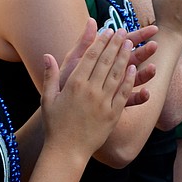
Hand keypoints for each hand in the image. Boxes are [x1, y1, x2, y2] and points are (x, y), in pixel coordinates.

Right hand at [41, 28, 135, 156]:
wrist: (66, 150)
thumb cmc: (55, 124)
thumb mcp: (48, 98)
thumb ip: (50, 75)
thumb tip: (46, 55)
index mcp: (74, 84)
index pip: (90, 56)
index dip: (100, 42)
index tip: (107, 30)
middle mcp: (90, 90)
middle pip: (106, 61)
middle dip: (115, 44)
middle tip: (122, 31)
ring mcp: (103, 102)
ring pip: (117, 74)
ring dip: (125, 57)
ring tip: (131, 44)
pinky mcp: (112, 114)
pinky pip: (123, 93)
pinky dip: (130, 80)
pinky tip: (134, 69)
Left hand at [58, 20, 155, 105]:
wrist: (59, 108)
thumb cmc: (66, 81)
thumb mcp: (73, 60)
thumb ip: (84, 43)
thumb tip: (91, 20)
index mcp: (104, 58)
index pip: (124, 44)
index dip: (139, 35)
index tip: (154, 29)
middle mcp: (112, 72)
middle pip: (132, 59)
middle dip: (145, 52)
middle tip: (156, 44)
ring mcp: (115, 88)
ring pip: (134, 79)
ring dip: (145, 74)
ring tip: (153, 69)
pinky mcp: (115, 104)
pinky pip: (129, 100)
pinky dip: (139, 98)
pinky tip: (147, 94)